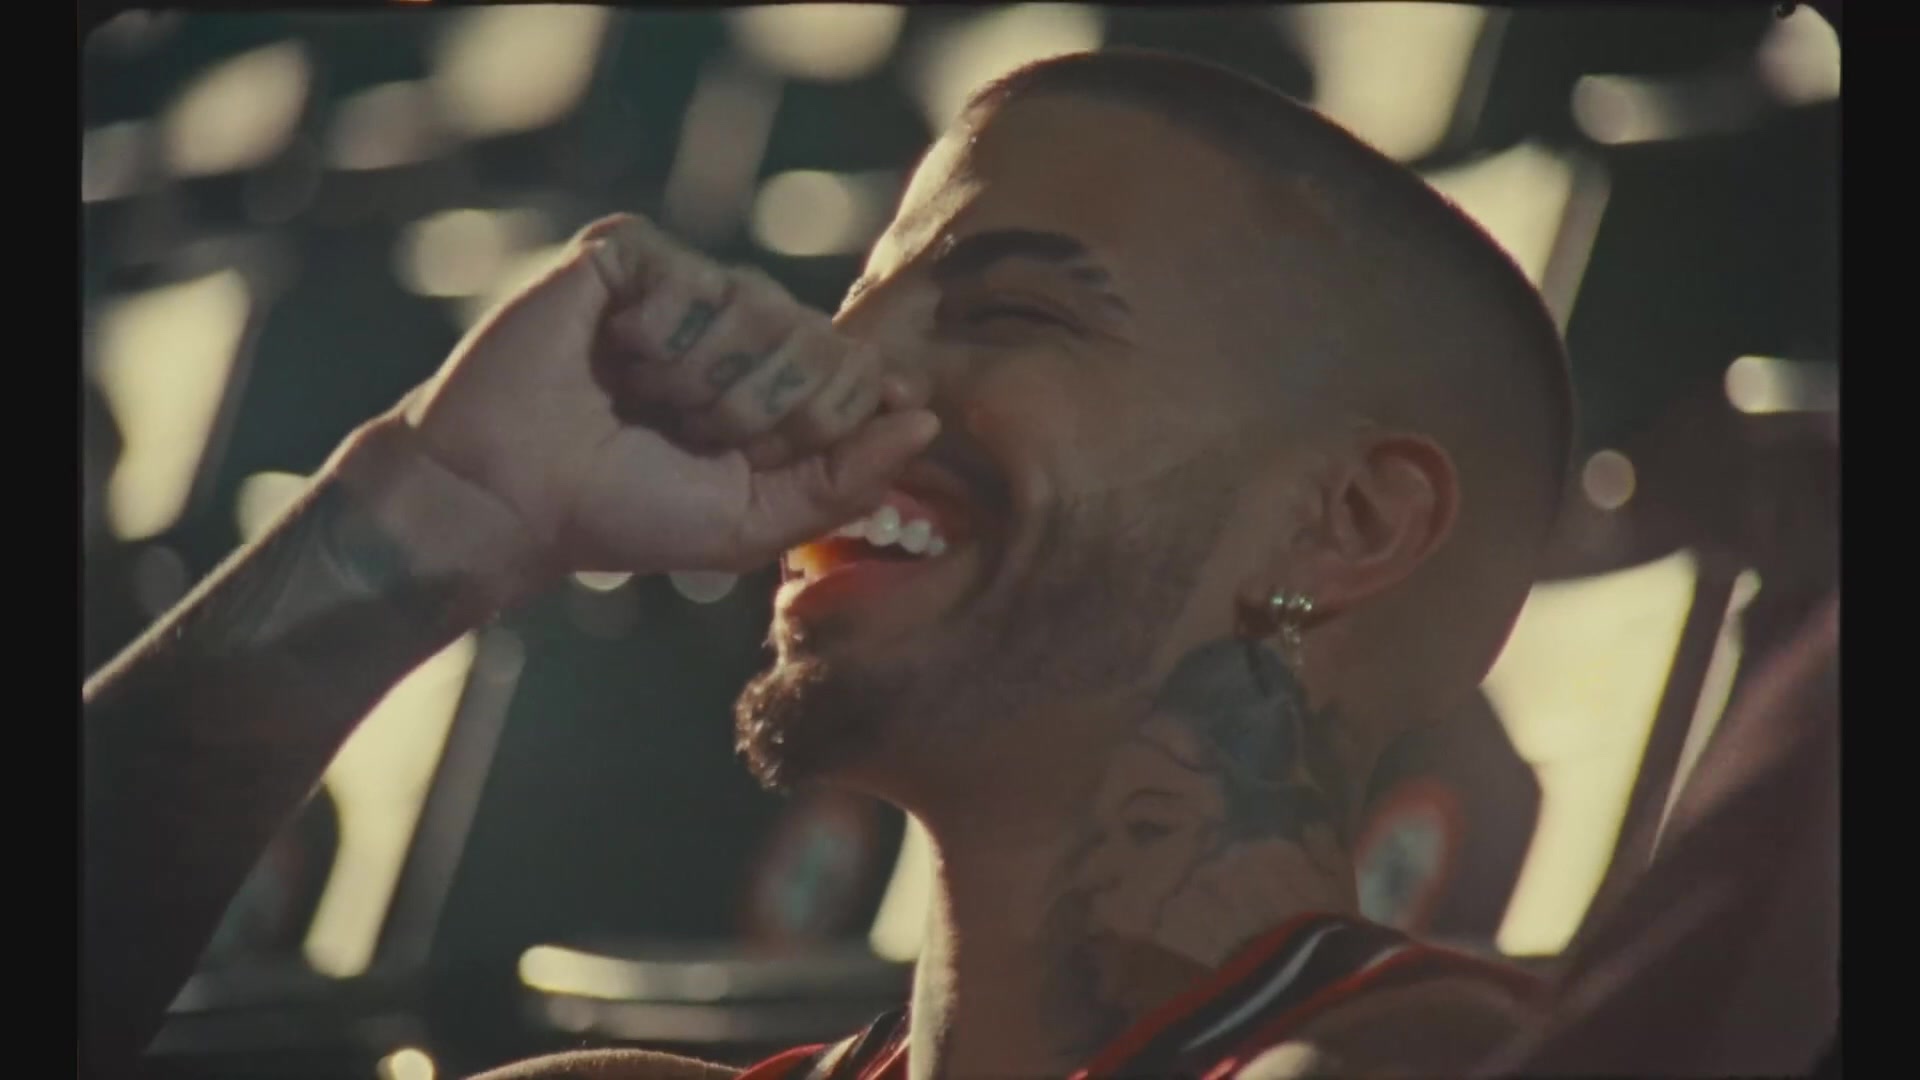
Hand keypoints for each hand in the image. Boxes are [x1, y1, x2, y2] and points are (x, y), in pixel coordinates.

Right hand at [395, 213, 937, 578]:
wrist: (508, 497)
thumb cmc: (625, 514)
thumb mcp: (754, 520)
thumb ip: (846, 478)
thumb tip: (928, 420)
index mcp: (777, 383)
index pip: (860, 372)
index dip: (818, 423)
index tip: (753, 457)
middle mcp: (740, 323)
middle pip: (819, 339)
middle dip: (755, 412)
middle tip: (682, 434)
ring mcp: (684, 282)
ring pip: (758, 308)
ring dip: (697, 382)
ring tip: (637, 400)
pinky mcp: (626, 254)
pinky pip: (689, 279)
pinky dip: (653, 341)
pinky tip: (608, 357)